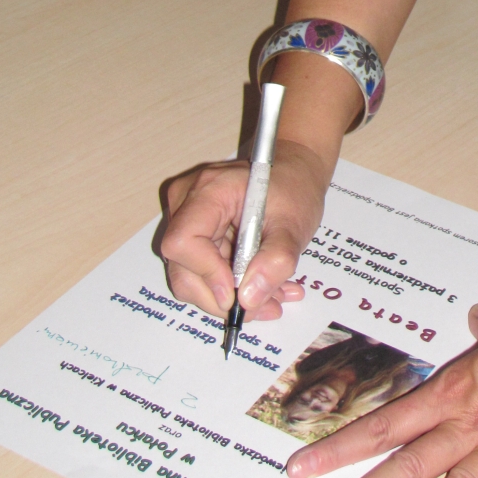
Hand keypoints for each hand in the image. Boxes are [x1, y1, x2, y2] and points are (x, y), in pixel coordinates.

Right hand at [159, 138, 330, 319]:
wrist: (294, 171)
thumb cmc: (293, 186)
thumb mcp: (294, 224)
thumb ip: (276, 260)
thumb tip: (249, 299)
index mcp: (209, 189)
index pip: (184, 241)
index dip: (206, 273)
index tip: (238, 293)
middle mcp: (187, 202)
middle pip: (183, 268)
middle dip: (222, 297)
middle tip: (266, 307)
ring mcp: (187, 218)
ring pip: (191, 277)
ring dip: (231, 297)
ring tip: (273, 298)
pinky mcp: (195, 233)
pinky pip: (202, 271)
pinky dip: (231, 287)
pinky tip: (263, 286)